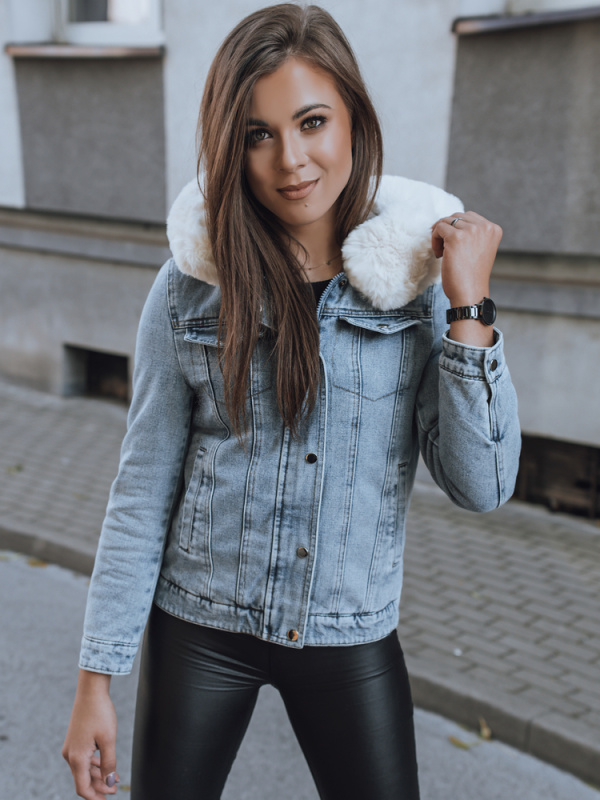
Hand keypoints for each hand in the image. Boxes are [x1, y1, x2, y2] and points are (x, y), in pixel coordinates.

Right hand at [62, 670, 119, 798]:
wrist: (91, 691)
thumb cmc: (100, 713)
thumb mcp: (108, 739)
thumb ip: (109, 763)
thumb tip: (110, 783)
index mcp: (77, 758)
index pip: (83, 788)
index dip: (95, 796)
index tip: (108, 798)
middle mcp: (70, 755)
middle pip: (83, 780)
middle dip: (99, 787)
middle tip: (114, 790)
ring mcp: (72, 747)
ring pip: (84, 769)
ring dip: (98, 776)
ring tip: (115, 778)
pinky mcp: (75, 741)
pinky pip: (84, 759)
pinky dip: (94, 765)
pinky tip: (106, 766)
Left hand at [431, 210, 501, 306]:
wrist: (470, 293)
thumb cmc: (471, 275)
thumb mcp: (479, 248)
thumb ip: (473, 233)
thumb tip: (450, 220)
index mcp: (494, 229)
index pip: (469, 217)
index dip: (457, 229)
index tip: (452, 245)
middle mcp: (485, 227)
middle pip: (457, 216)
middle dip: (447, 231)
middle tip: (444, 249)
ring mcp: (471, 231)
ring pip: (446, 221)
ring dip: (439, 236)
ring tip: (441, 253)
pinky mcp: (456, 237)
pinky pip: (438, 229)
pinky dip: (434, 240)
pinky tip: (439, 255)